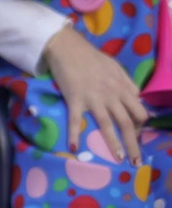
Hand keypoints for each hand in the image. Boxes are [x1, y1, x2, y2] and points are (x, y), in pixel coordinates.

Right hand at [43, 24, 146, 162]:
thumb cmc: (91, 56)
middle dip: (134, 144)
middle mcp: (111, 96)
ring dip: (114, 144)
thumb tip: (137, 98)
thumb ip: (127, 83)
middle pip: (127, 123)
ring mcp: (93, 99)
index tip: (137, 133)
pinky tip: (73, 147)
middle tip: (136, 161)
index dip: (141, 125)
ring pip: (108, 125)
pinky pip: (75, 120)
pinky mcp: (74, 99)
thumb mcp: (115, 67)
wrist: (66, 46)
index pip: (139, 112)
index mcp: (122, 88)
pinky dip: (74, 134)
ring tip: (119, 159)